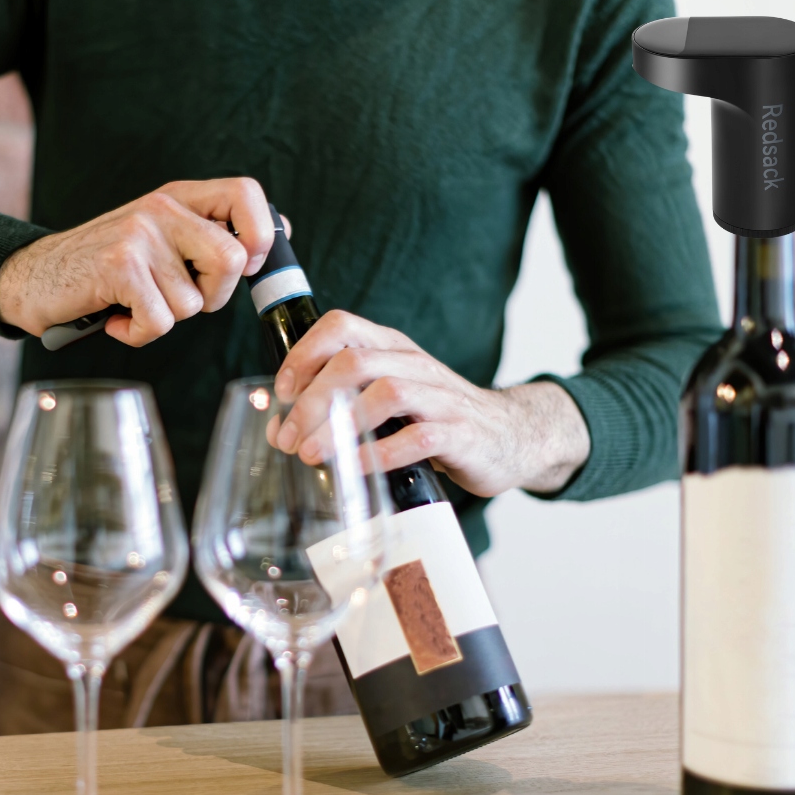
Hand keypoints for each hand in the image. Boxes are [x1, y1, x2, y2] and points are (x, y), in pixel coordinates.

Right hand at [0, 178, 287, 346]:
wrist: (34, 277)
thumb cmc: (110, 267)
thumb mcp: (167, 238)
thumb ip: (215, 233)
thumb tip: (282, 230)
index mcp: (180, 198)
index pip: (246, 193)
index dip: (261, 234)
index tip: (248, 264)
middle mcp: (162, 209)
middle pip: (233, 259)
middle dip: (216, 295)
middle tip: (181, 296)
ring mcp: (139, 234)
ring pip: (194, 302)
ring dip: (169, 317)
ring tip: (137, 302)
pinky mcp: (118, 266)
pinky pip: (161, 321)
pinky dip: (141, 334)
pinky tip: (119, 318)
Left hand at [268, 310, 590, 496]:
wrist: (512, 436)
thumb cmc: (440, 419)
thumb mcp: (394, 398)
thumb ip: (346, 405)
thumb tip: (283, 429)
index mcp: (395, 348)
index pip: (342, 325)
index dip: (304, 354)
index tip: (282, 393)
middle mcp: (417, 365)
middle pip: (354, 363)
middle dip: (313, 400)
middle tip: (289, 438)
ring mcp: (441, 398)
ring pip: (385, 393)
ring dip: (340, 425)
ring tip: (312, 455)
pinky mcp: (460, 433)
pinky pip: (417, 437)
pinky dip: (379, 453)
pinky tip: (355, 469)